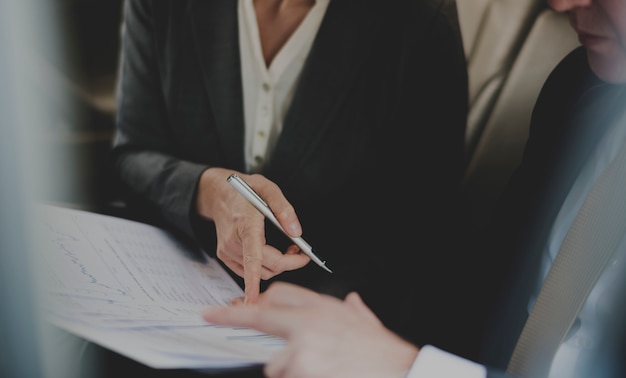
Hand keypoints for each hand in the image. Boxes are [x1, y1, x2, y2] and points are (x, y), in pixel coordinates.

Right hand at [196, 168, 309, 303]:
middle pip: (265, 267)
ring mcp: (227, 251)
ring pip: (259, 272)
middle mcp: (234, 241)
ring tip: (288, 248)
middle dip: (288, 264)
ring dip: (277, 265)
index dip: (254, 282)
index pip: (252, 258)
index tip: (255, 301)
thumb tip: (297, 233)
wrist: (217, 193)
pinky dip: (264, 266)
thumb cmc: (243, 190)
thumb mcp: (267, 188)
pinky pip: (249, 270)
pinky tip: (271, 252)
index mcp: (245, 224)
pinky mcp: (225, 256)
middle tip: (301, 252)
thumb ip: (284, 209)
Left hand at [202, 282, 419, 377]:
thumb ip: (355, 311)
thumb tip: (352, 302)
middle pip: (260, 315)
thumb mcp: (367, 322)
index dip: (260, 302)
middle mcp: (308, 321)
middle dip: (232, 316)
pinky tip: (320, 375)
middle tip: (212, 314)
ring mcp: (302, 347)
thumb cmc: (383, 352)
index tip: (241, 304)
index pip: (279, 295)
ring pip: (274, 362)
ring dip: (287, 371)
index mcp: (323, 307)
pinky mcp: (300, 369)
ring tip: (316, 371)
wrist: (400, 369)